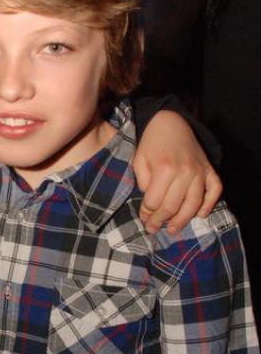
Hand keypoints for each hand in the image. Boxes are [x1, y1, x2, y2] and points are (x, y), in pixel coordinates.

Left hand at [133, 110, 221, 233]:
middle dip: (160, 221)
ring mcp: (199, 171)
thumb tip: (151, 204)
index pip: (154, 201)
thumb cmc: (150, 144)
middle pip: (172, 206)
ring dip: (183, 220)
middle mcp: (184, 172)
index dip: (146, 213)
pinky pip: (214, 191)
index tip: (143, 219)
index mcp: (164, 169)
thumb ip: (143, 183)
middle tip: (153, 229)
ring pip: (193, 204)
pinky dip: (209, 204)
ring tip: (173, 230)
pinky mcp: (209, 170)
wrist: (170, 123)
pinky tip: (200, 215)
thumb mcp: (138, 161)